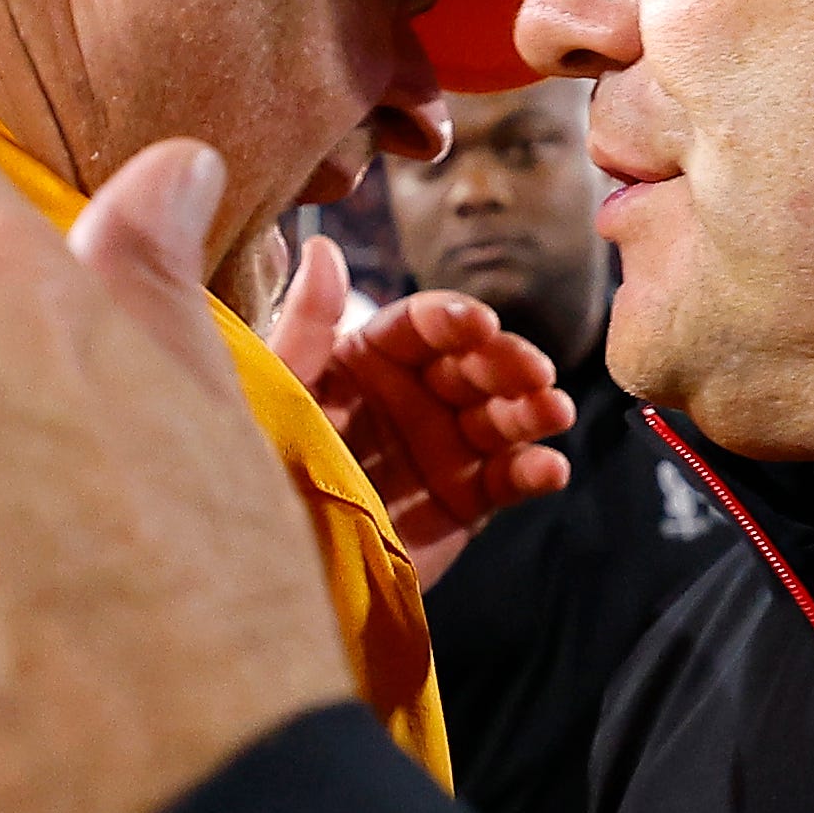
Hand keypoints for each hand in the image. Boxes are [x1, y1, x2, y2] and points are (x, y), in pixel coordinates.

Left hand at [266, 235, 574, 558]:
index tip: (477, 323)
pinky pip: (505, 481)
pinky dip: (533, 472)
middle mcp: (409, 399)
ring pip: (498, 417)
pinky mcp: (461, 503)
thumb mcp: (279, 393)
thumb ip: (305, 325)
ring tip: (553, 410)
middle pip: (471, 365)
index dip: (452, 320)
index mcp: (365, 362)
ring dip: (532, 409)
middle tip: (534, 370)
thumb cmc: (260, 472)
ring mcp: (440, 450)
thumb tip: (322, 245)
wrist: (271, 567)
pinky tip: (549, 468)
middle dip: (508, 361)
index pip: (419, 326)